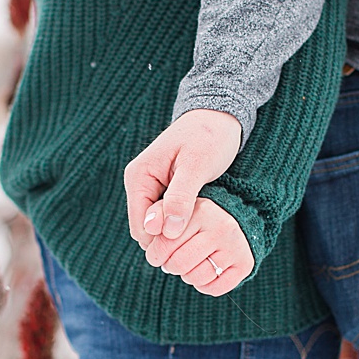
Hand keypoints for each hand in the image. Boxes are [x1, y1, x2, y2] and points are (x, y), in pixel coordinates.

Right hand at [123, 108, 241, 248]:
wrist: (219, 117)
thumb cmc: (210, 136)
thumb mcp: (197, 165)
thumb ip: (180, 198)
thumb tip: (166, 231)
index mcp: (139, 177)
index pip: (142, 228)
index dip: (164, 241)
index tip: (193, 240)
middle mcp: (139, 184)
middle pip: (148, 231)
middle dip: (171, 238)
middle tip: (201, 232)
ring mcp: (150, 188)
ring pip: (158, 227)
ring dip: (178, 231)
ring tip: (203, 224)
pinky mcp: (164, 190)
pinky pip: (168, 217)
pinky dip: (183, 222)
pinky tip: (201, 218)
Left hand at [144, 197, 253, 295]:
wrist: (235, 221)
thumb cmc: (197, 218)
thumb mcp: (177, 209)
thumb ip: (158, 214)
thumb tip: (148, 228)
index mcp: (202, 210)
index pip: (166, 243)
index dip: (155, 254)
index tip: (156, 255)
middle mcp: (222, 227)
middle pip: (180, 263)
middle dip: (170, 266)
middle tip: (171, 262)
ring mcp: (235, 247)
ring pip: (197, 278)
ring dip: (187, 276)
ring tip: (187, 266)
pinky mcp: (245, 264)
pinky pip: (215, 289)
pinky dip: (204, 286)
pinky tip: (203, 273)